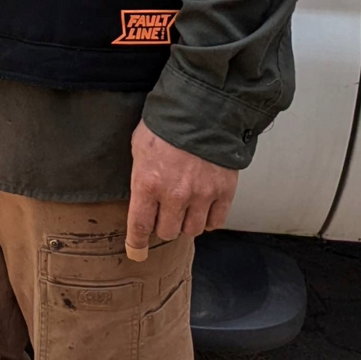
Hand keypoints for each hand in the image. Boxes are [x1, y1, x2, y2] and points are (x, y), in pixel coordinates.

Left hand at [125, 120, 238, 258]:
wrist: (202, 108)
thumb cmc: (167, 123)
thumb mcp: (140, 145)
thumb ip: (140, 173)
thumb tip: (141, 192)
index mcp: (148, 183)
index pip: (140, 226)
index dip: (137, 243)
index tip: (137, 252)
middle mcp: (174, 195)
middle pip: (168, 232)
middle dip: (163, 225)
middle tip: (164, 214)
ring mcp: (201, 195)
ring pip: (192, 230)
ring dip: (186, 223)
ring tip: (185, 209)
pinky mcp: (224, 191)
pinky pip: (216, 222)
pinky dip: (209, 220)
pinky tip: (204, 210)